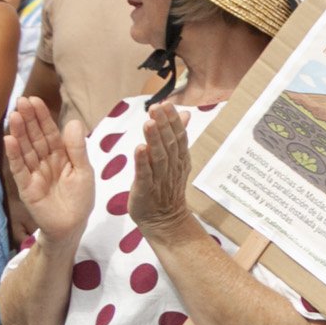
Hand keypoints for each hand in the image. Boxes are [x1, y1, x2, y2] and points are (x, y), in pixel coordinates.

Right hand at [6, 98, 93, 240]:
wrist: (72, 226)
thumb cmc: (80, 199)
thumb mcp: (84, 171)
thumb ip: (77, 149)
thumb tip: (73, 121)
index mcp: (61, 156)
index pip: (50, 132)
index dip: (42, 117)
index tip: (35, 100)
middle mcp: (45, 161)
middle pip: (35, 137)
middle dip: (28, 119)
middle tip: (20, 101)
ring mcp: (34, 173)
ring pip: (25, 150)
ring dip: (19, 133)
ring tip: (13, 116)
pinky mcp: (26, 187)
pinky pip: (19, 169)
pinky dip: (14, 155)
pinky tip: (9, 140)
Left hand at [126, 103, 198, 243]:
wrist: (164, 220)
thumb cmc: (166, 187)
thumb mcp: (175, 159)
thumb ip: (177, 136)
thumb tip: (186, 113)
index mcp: (180, 159)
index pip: (179, 136)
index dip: (173, 120)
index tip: (166, 104)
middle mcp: (172, 167)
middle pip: (169, 144)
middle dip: (163, 124)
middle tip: (157, 107)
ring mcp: (160, 179)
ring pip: (159, 156)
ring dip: (154, 139)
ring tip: (149, 123)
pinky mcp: (147, 190)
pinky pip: (146, 174)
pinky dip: (143, 161)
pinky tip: (140, 148)